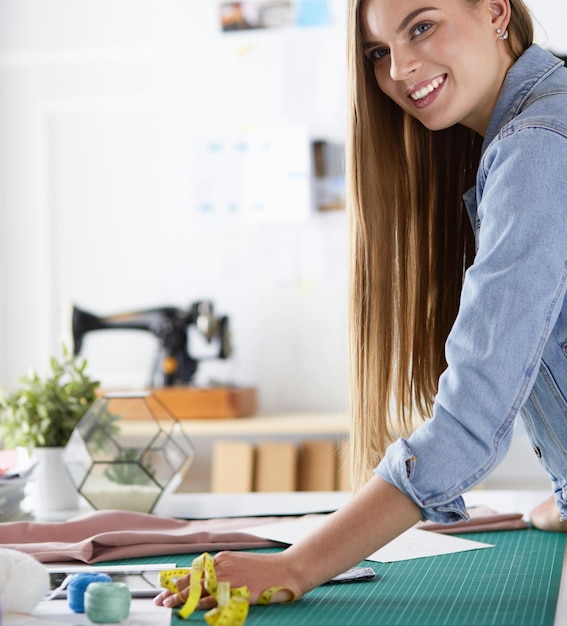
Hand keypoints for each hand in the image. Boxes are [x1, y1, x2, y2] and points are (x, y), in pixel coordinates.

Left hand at [153, 550, 300, 610]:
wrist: (288, 569)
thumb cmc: (266, 570)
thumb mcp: (241, 565)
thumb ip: (223, 572)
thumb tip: (206, 583)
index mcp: (223, 559)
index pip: (194, 570)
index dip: (178, 581)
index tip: (164, 590)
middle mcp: (224, 566)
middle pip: (193, 579)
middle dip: (173, 590)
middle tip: (159, 601)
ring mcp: (231, 577)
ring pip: (200, 588)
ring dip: (182, 597)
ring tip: (168, 605)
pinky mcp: (239, 590)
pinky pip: (216, 598)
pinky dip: (202, 604)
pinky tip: (192, 609)